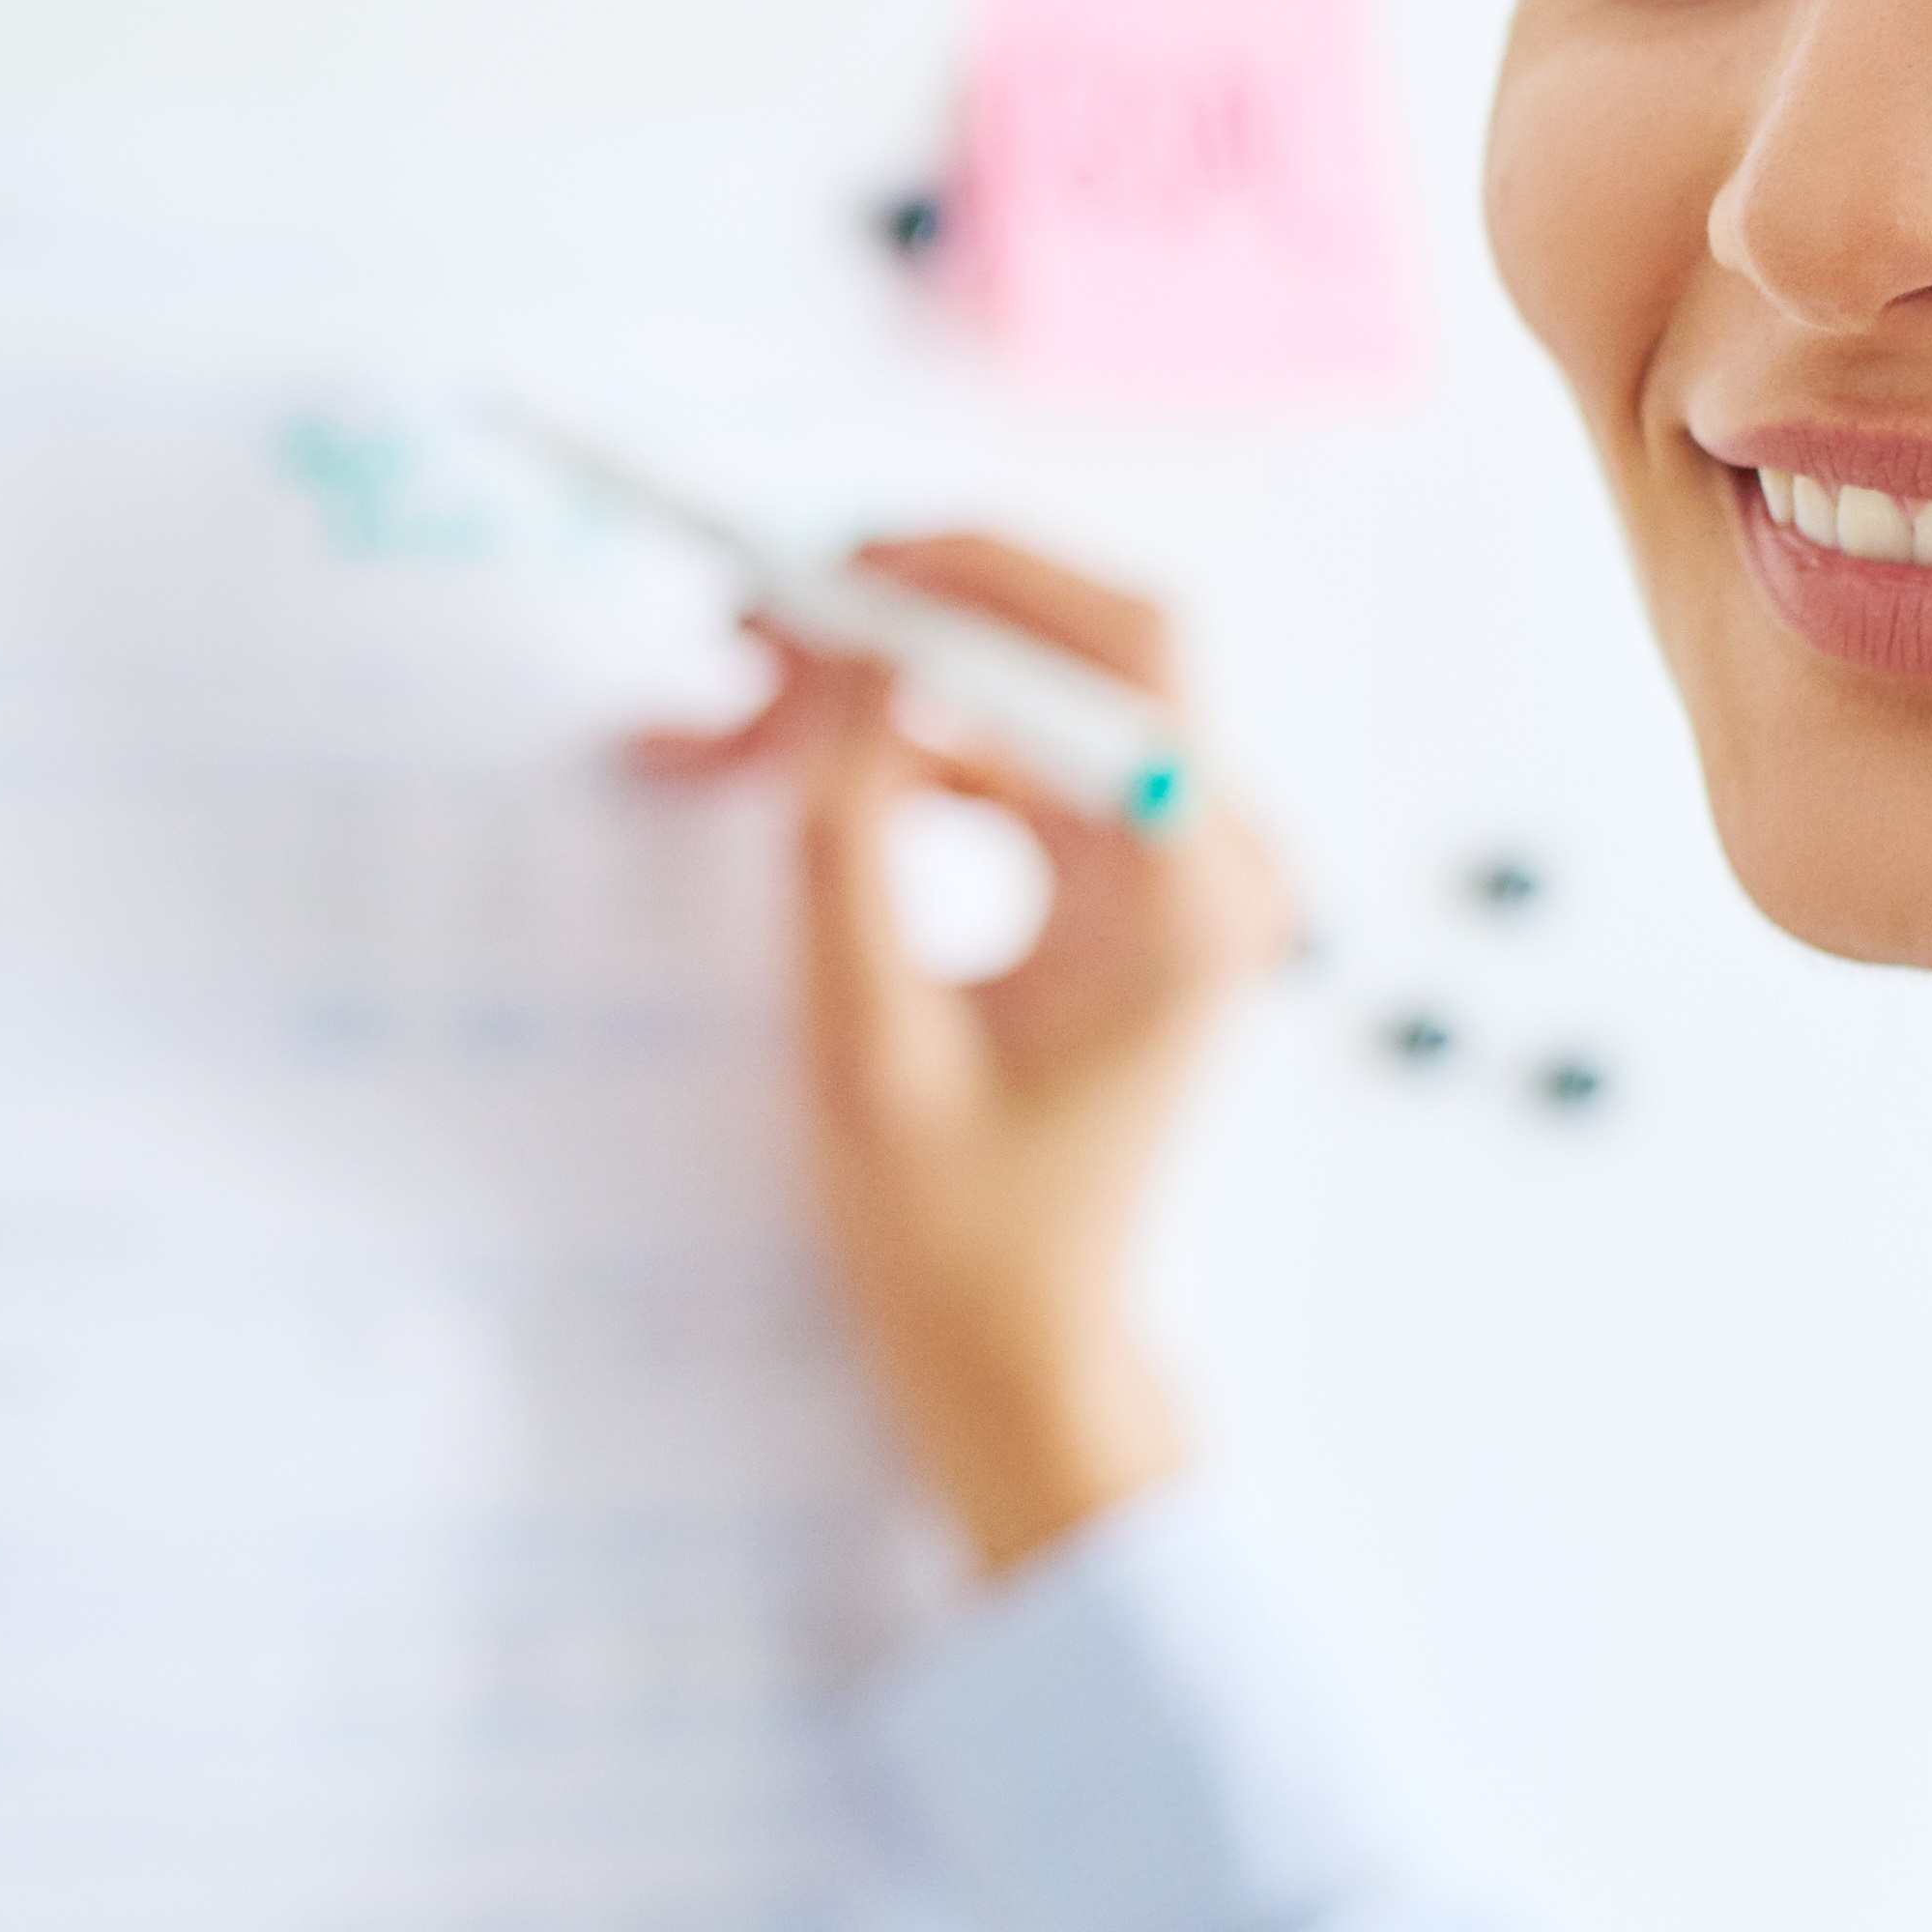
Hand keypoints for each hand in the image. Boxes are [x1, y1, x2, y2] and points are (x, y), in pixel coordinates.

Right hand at [634, 536, 1292, 1575]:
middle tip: (755, 618)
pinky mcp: (1116, 883)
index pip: (1112, 653)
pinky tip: (758, 767)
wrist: (1016, 1349)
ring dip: (872, 687)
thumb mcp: (864, 1039)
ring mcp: (1170, 866)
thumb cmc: (952, 1234)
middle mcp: (1210, 861)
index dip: (964, 582)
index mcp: (1184, 900)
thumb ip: (845, 837)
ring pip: (1019, 694)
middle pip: (1077, 640)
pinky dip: (887, 754)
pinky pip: (1001, 762)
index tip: (815, 584)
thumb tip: (838, 656)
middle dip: (910, 608)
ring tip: (721, 710)